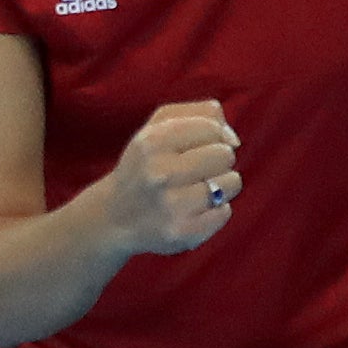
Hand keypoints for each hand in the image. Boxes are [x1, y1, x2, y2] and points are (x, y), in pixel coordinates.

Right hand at [101, 97, 241, 256]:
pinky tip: (194, 210)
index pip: (212, 128)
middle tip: (198, 170)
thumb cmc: (145, 165)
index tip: (201, 145)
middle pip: (225, 154)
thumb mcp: (158, 127)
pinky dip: (215, 210)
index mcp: (153, 142)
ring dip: (221, 185)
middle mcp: (160, 173)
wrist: (115, 216)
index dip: (214, 136)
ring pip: (231, 182)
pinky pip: (225, 212)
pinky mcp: (183, 233)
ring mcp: (172, 206)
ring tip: (197, 189)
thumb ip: (198, 113)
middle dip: (218, 160)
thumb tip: (232, 137)